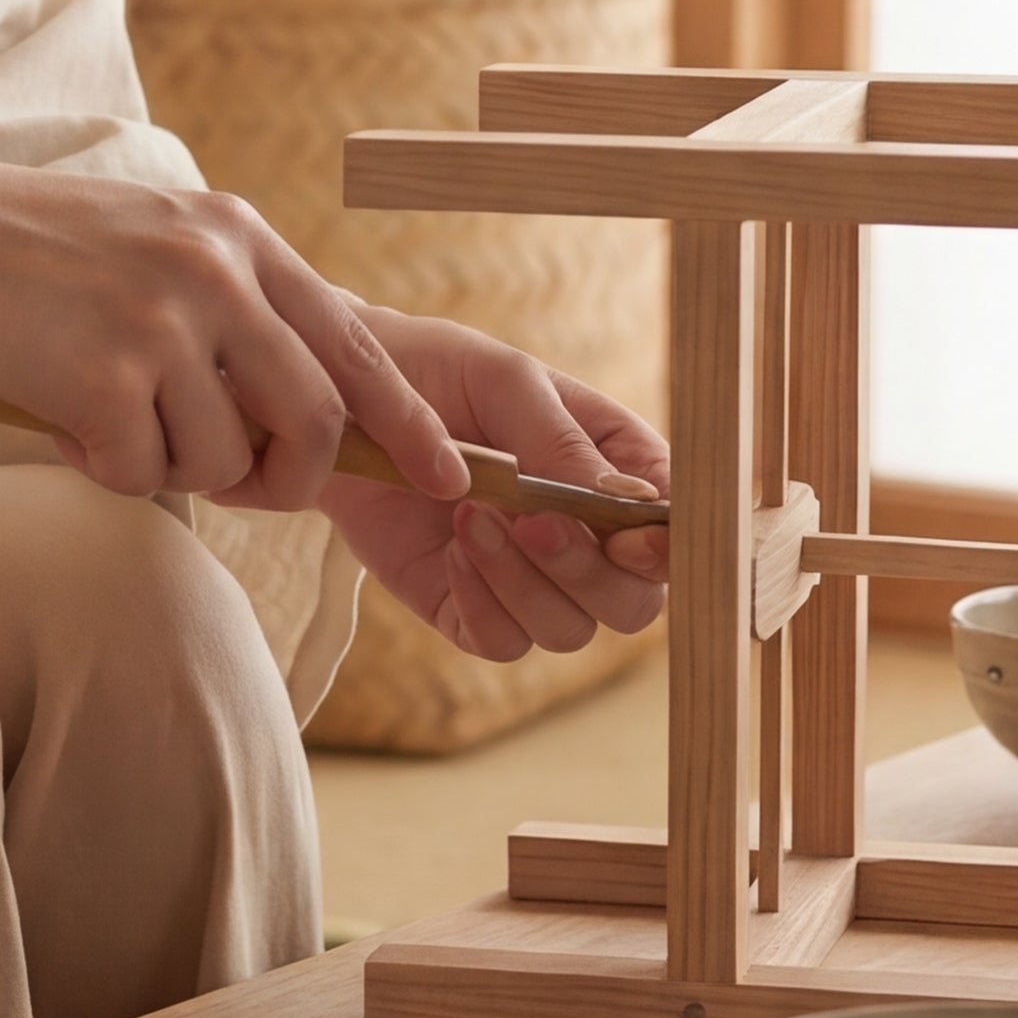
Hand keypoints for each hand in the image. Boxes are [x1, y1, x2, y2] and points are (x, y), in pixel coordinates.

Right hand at [0, 166, 473, 521]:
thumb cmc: (27, 258)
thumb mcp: (154, 245)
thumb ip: (235, 306)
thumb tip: (308, 413)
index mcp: (239, 235)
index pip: (358, 344)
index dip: (409, 423)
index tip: (452, 476)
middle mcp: (217, 269)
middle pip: (316, 420)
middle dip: (289, 480)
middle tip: (241, 489)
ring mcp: (164, 319)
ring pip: (224, 461)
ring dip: (170, 468)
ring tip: (107, 419)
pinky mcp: (106, 373)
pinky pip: (141, 471)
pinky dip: (102, 466)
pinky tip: (59, 417)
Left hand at [321, 317, 669, 664]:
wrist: (344, 401)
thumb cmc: (438, 373)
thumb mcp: (505, 383)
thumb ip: (562, 441)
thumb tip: (625, 504)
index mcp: (615, 471)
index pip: (673, 533)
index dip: (668, 551)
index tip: (632, 540)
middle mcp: (584, 535)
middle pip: (632, 603)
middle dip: (588, 573)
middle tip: (534, 523)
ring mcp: (527, 579)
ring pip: (568, 630)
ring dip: (523, 584)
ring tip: (470, 517)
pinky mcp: (469, 608)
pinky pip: (502, 643)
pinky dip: (483, 607)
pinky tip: (453, 553)